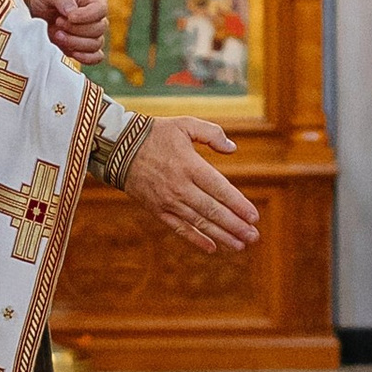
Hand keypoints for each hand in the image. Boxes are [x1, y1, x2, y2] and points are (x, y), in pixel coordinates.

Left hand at [25, 0, 109, 60]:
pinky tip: (71, 52)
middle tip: (57, 23)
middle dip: (76, 29)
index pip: (101, 8)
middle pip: (99, 29)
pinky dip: (85, 57)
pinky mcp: (85, 49)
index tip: (70, 17)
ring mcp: (92, 35)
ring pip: (96, 44)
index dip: (88, 15)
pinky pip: (96, 57)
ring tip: (57, 35)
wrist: (35, 16)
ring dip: (75, 42)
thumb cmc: (44, 0)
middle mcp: (95, 17)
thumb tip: (73, 12)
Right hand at [123, 115, 260, 256]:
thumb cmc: (155, 133)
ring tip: (240, 245)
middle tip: (253, 236)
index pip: (220, 189)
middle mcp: (179, 186)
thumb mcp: (185, 124)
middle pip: (212, 210)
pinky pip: (178, 228)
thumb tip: (232, 149)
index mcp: (189, 165)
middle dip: (235, 225)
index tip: (254, 217)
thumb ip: (212, 134)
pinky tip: (212, 248)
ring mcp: (167, 200)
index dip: (238, 204)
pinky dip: (195, 239)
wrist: (117, 147)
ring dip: (221, 235)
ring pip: (198, 223)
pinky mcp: (156, 209)